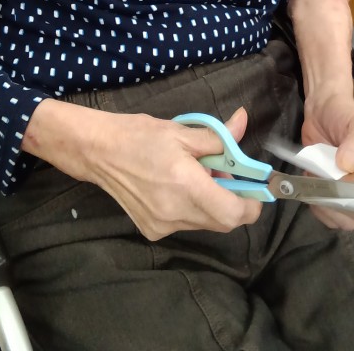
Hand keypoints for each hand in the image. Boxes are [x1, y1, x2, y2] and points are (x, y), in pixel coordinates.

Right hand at [23, 101, 261, 240]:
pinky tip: (178, 187)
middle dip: (234, 202)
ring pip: (205, 223)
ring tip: (198, 177)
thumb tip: (243, 121)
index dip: (252, 204)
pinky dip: (193, 209)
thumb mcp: (183, 131)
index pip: (234, 212)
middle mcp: (176, 213)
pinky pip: (186, 224)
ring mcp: (162, 225)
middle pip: (223, 222)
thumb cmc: (140, 135)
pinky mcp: (152, 230)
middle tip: (227, 177)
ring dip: (213, 204)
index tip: (255, 187)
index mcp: (186, 186)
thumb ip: (219, 136)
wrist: (98, 151)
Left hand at [301, 93, 353, 229]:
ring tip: (319, 184)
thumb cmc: (347, 115)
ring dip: (332, 208)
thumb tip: (349, 165)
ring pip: (353, 218)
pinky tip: (314, 191)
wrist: (321, 114)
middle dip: (350, 202)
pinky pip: (334, 217)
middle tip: (330, 182)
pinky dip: (322, 210)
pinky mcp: (339, 198)